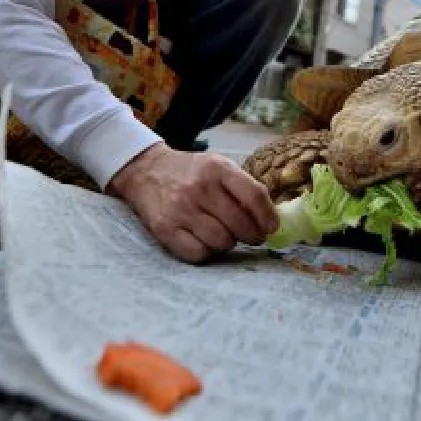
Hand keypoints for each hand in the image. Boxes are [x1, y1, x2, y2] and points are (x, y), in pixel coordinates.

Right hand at [109, 143, 279, 262]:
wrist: (147, 171)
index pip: (254, 196)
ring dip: (229, 243)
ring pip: (222, 242)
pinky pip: (198, 254)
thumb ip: (245, 188)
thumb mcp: (219, 167)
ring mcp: (180, 210)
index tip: (272, 227)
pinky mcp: (164, 230)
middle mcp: (199, 188)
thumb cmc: (192, 173)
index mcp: (217, 168)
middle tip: (252, 236)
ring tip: (226, 234)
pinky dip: (207, 252)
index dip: (268, 217)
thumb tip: (273, 218)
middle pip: (240, 224)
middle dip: (252, 235)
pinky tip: (206, 241)